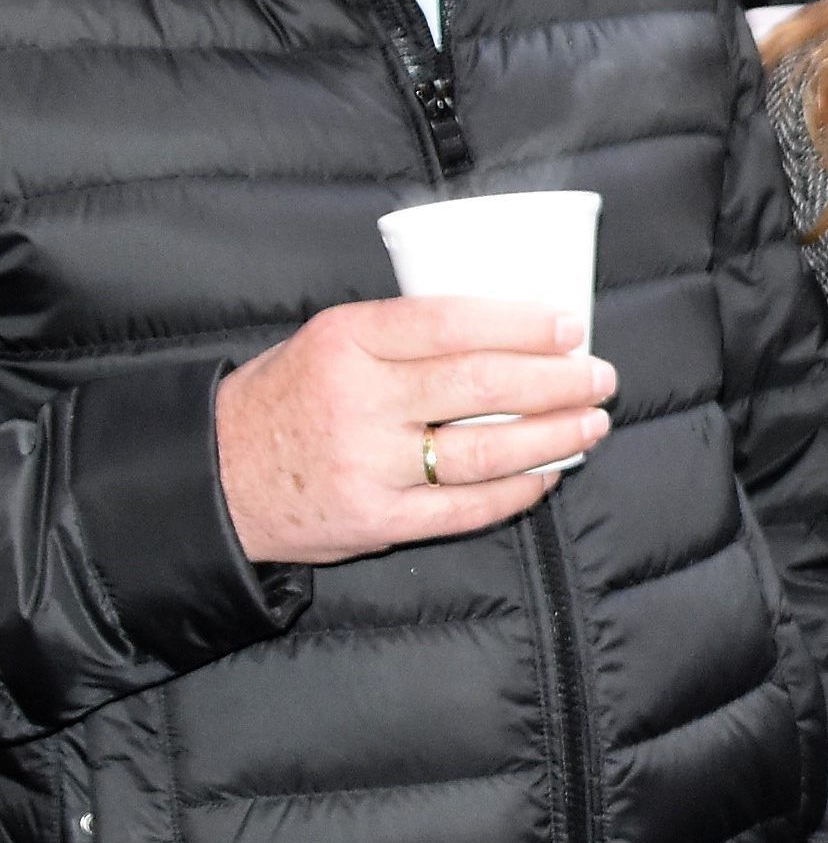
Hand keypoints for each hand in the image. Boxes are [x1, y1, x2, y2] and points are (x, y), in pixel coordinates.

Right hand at [213, 297, 614, 565]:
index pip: (451, 322)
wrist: (212, 479)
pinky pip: (464, 507)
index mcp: (347, 340)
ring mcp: (366, 464)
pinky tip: (549, 475)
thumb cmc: (288, 397)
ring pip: (483, 451)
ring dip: (552, 438)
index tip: (570, 326)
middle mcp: (357, 400)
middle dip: (556, 380)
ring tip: (592, 423)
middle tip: (601, 376)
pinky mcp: (375, 520)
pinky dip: (516, 492)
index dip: (521, 324)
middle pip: (479, 385)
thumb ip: (406, 334)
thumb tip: (515, 330)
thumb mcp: (331, 341)